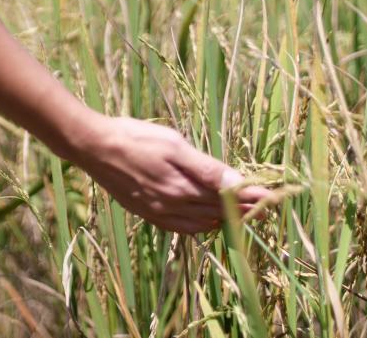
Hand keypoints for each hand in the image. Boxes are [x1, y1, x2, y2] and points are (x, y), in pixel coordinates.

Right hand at [72, 117, 271, 233]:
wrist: (94, 148)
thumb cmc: (134, 138)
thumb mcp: (174, 145)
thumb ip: (206, 168)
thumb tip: (237, 182)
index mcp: (183, 187)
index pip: (227, 196)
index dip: (251, 196)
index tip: (272, 196)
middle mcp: (173, 205)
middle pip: (217, 212)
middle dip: (243, 208)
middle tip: (264, 204)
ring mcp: (159, 212)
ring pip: (201, 223)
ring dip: (223, 218)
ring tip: (240, 213)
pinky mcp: (147, 212)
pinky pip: (180, 228)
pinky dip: (198, 226)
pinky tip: (203, 221)